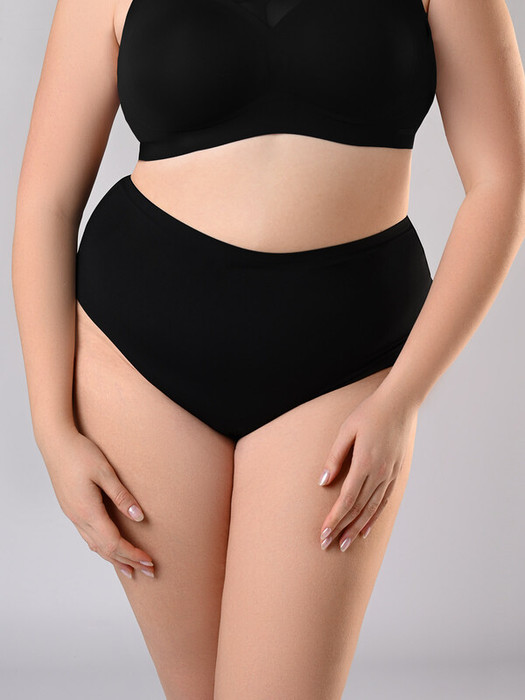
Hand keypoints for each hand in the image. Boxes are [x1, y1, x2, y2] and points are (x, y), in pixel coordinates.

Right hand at [38, 427, 154, 578]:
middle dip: (128, 562)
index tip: (149, 561)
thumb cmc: (80, 453)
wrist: (55, 443)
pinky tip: (108, 550)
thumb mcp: (105, 472)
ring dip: (114, 559)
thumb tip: (139, 517)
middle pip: (105, 550)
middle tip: (148, 572)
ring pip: (95, 546)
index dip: (133, 554)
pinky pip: (88, 537)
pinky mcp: (71, 510)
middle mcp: (78, 518)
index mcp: (88, 511)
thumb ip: (122, 496)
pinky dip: (102, 548)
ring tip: (130, 570)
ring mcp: (73, 515)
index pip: (114, 543)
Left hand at [317, 388, 417, 550]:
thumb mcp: (346, 431)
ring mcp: (390, 475)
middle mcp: (379, 473)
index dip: (334, 518)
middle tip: (328, 545)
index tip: (323, 533)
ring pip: (372, 509)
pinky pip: (384, 501)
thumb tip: (322, 482)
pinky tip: (365, 529)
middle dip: (342, 529)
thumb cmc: (369, 413)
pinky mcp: (396, 474)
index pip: (346, 499)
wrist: (399, 404)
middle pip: (358, 509)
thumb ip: (334, 458)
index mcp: (365, 463)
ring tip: (345, 544)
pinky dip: (373, 518)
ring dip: (357, 528)